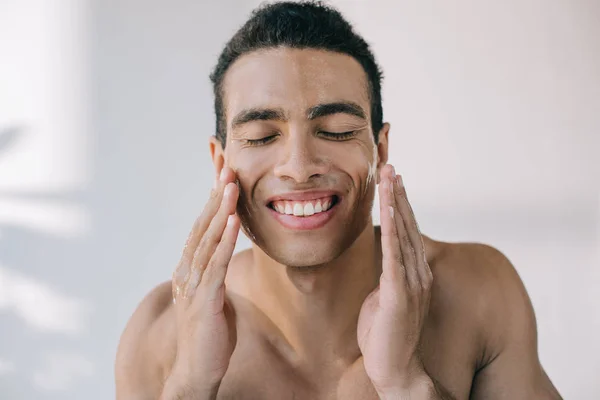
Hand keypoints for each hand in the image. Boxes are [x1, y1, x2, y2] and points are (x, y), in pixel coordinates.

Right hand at [164, 167, 240, 398]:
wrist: (198, 369)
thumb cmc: (210, 333)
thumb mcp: (216, 295)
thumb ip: (219, 272)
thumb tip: (229, 253)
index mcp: (191, 268)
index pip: (202, 226)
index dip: (211, 198)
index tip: (222, 172)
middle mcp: (187, 270)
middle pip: (201, 225)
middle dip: (214, 195)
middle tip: (226, 166)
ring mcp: (193, 285)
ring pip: (207, 240)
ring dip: (220, 211)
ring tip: (230, 185)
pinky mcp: (204, 300)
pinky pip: (215, 264)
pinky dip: (224, 240)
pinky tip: (234, 221)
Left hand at [357, 164, 432, 395]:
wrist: (396, 370)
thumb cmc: (386, 335)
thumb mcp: (385, 297)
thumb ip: (387, 276)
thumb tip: (383, 259)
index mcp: (414, 274)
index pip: (407, 232)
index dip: (400, 205)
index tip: (394, 181)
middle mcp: (418, 273)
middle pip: (407, 225)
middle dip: (398, 195)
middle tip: (392, 167)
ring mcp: (411, 282)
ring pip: (402, 234)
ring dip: (395, 204)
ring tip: (391, 178)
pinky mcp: (398, 294)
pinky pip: (394, 255)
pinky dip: (391, 229)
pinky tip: (387, 210)